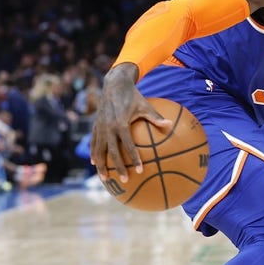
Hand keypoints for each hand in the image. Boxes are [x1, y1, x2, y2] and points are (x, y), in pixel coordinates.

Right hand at [91, 64, 171, 181]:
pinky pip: (93, 142)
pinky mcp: (95, 125)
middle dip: (118, 167)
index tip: (140, 171)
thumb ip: (156, 117)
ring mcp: (100, 127)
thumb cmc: (133, 96)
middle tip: (125, 180)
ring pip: (99, 150)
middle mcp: (108, 127)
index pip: (128, 145)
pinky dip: (93, 153)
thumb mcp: (145, 105)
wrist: (114, 84)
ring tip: (104, 178)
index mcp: (121, 123)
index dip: (134, 158)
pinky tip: (94, 163)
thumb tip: (170, 124)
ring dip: (101, 165)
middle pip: (112, 152)